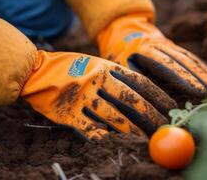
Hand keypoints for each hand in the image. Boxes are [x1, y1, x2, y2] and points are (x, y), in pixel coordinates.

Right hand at [21, 51, 176, 138]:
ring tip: (146, 138)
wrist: (35, 72)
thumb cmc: (70, 68)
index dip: (157, 96)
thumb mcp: (95, 64)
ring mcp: (81, 98)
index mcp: (105, 66)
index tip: (171, 107)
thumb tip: (144, 94)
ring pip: (113, 117)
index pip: (138, 81)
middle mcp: (95, 81)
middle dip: (150, 115)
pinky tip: (117, 143)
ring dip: (132, 130)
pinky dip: (105, 138)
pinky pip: (91, 129)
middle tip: (163, 126)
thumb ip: (115, 75)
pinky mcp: (68, 115)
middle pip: (130, 100)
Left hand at [97, 14, 206, 97]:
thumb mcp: (121, 67)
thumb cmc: (120, 56)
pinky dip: (203, 68)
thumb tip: (149, 102)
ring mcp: (169, 45)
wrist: (124, 32)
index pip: (167, 64)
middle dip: (200, 77)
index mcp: (144, 50)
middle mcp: (160, 45)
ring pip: (189, 58)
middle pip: (183, 61)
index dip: (184, 78)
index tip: (198, 91)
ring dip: (205, 73)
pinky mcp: (175, 48)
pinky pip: (191, 57)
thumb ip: (134, 81)